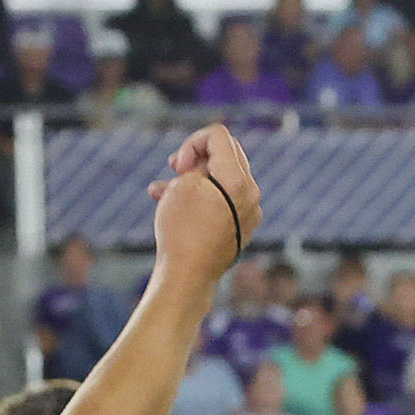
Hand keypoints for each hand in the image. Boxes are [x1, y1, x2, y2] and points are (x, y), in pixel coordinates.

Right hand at [145, 124, 261, 286]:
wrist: (188, 278)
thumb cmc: (180, 230)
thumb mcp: (182, 185)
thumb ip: (198, 163)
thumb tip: (209, 166)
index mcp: (239, 179)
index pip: (219, 136)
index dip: (192, 143)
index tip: (177, 166)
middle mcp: (252, 194)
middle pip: (226, 154)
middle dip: (196, 157)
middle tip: (174, 167)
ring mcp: (250, 212)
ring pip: (222, 180)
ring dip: (194, 179)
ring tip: (162, 190)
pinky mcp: (243, 227)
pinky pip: (225, 201)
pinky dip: (203, 198)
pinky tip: (177, 206)